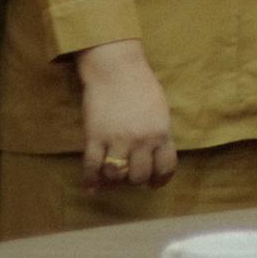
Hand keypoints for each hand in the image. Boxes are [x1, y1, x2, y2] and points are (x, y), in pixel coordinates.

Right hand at [73, 40, 177, 189]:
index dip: (160, 180)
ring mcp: (117, 140)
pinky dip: (90, 181)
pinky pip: (91, 167)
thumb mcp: (160, 111)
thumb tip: (155, 154)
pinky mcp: (94, 137)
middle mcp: (141, 140)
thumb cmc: (141, 86)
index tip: (154, 184)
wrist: (116, 70)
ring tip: (111, 178)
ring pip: (115, 176)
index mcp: (161, 133)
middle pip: (139, 176)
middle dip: (135, 180)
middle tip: (130, 176)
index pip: (166, 167)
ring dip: (113, 181)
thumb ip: (159, 133)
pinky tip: (91, 187)